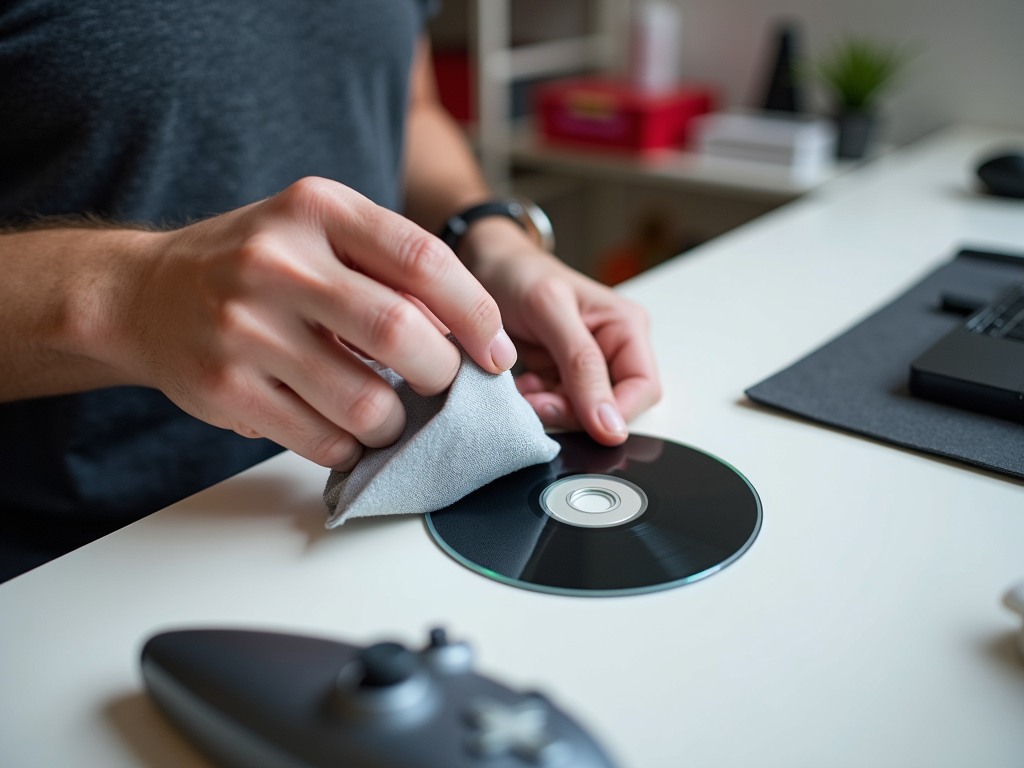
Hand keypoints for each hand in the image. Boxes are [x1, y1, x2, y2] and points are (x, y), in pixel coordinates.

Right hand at [102, 178, 515, 469]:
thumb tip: (470, 336)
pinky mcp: (225, 387)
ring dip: (396, 422)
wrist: (145, 293)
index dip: (476, 314)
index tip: (496, 352)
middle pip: (399, 332)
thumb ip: (390, 267)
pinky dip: (352, 446)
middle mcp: (277, 262)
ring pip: (365, 401)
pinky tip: (346, 428)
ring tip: (389, 413)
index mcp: (316, 210)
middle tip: (441, 384)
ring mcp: (245, 327)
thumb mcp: (319, 232)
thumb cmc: (254, 263)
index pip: (423, 259)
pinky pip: (321, 440)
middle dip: (441, 374)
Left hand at [462, 219, 660, 446]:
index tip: (583, 426)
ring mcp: (587, 364)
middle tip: (539, 401)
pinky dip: (538, 402)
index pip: (644, 389)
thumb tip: (611, 423)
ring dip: (552, 408)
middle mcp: (614, 347)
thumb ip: (582, 366)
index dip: (617, 414)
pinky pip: (558, 406)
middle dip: (577, 412)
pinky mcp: (561, 375)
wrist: (486, 266)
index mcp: (627, 326)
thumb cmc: (520, 274)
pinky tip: (523, 385)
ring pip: (583, 413)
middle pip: (614, 406)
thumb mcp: (550, 311)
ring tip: (525, 388)